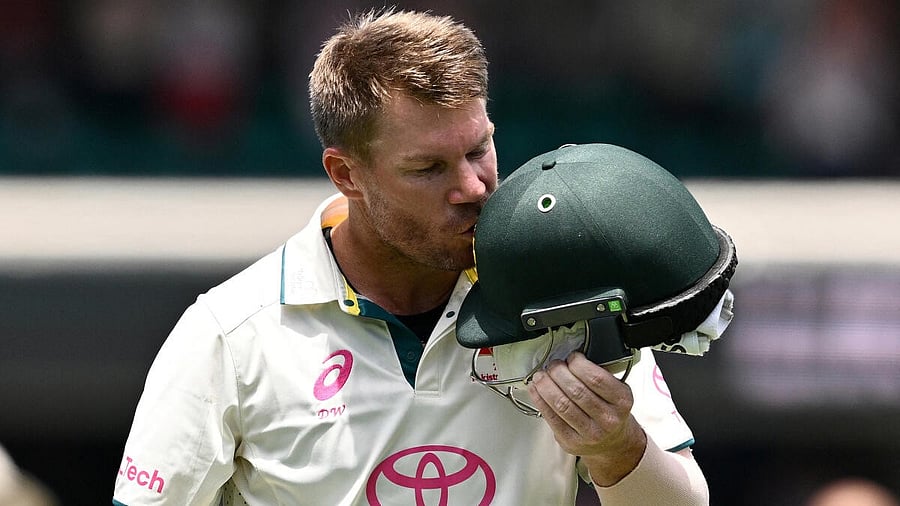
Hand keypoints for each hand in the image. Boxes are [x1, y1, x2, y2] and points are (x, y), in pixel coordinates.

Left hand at [527, 351, 646, 485]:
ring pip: (562, 404)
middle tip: (553, 365)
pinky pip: (551, 417)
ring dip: (546, 385)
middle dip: (558, 372)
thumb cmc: (610, 411)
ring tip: (541, 376)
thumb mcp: (616, 391)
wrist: (613, 443)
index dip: (578, 364)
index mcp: (621, 401)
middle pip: (576, 390)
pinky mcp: (571, 441)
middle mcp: (608, 419)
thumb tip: (570, 358)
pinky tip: (536, 390)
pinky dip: (540, 400)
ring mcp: (589, 433)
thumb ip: (598, 374)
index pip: (596, 378)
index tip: (571, 358)